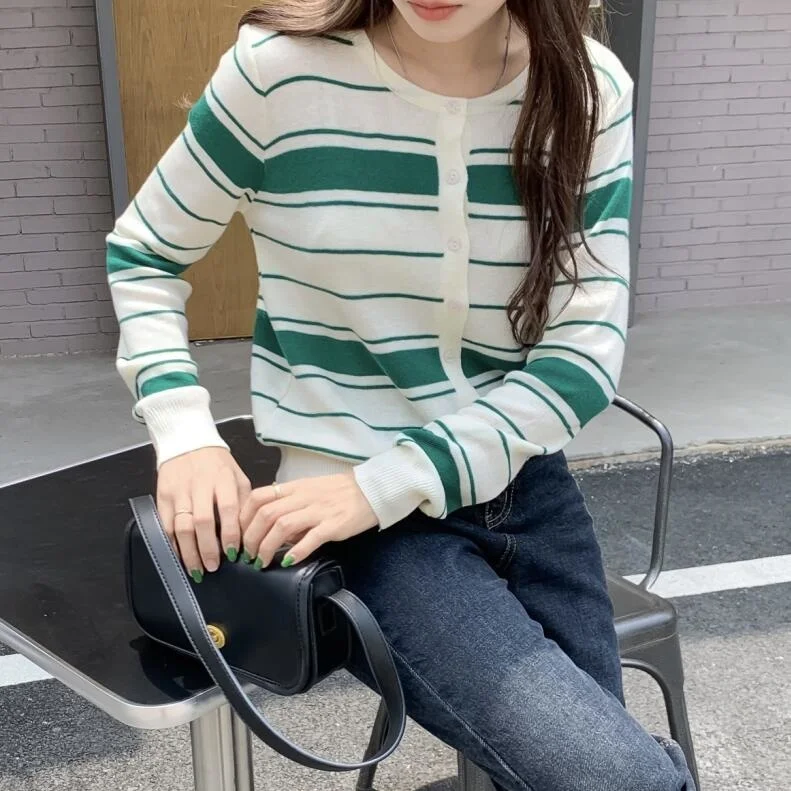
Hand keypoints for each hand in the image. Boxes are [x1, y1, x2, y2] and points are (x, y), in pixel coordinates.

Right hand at [156, 447, 251, 579]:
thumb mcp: (237, 476)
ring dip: (189, 552)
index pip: (228, 509)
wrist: (186, 441)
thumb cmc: (217, 464)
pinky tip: (181, 556)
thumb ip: (242, 502)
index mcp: (223, 478)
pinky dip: (173, 544)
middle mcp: (200, 484)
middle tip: (214, 567)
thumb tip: (248, 534)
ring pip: (181, 527)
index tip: (233, 553)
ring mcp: (179, 491)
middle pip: (202, 522)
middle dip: (208, 548)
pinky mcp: (163, 496)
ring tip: (198, 569)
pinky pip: (166, 525)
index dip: (230, 533)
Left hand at [239, 473, 377, 567]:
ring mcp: (319, 510)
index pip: (257, 497)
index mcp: (295, 487)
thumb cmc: (340, 492)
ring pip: (282, 526)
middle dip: (250, 538)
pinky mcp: (334, 525)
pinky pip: (311, 538)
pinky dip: (295, 551)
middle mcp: (303, 497)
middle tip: (246, 555)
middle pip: (265, 514)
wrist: (372, 490)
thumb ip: (289, 504)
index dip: (242, 518)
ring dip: (266, 547)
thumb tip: (270, 526)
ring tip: (261, 562)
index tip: (238, 535)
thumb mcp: (310, 491)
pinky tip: (287, 562)